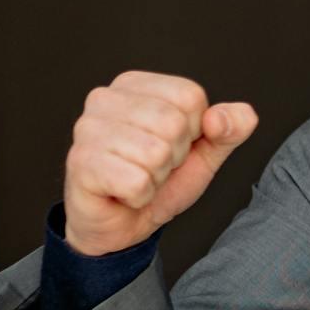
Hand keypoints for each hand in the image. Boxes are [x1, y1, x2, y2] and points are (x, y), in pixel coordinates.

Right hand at [62, 71, 258, 255]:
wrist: (122, 225)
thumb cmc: (157, 181)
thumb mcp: (204, 153)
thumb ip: (229, 129)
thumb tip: (222, 118)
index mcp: (134, 85)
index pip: (191, 96)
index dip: (194, 131)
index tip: (172, 146)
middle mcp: (104, 98)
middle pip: (174, 123)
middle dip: (174, 156)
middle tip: (153, 166)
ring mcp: (87, 129)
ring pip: (156, 153)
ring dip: (156, 177)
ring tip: (138, 178)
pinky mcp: (80, 163)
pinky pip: (137, 182)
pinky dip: (141, 196)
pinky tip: (123, 193)